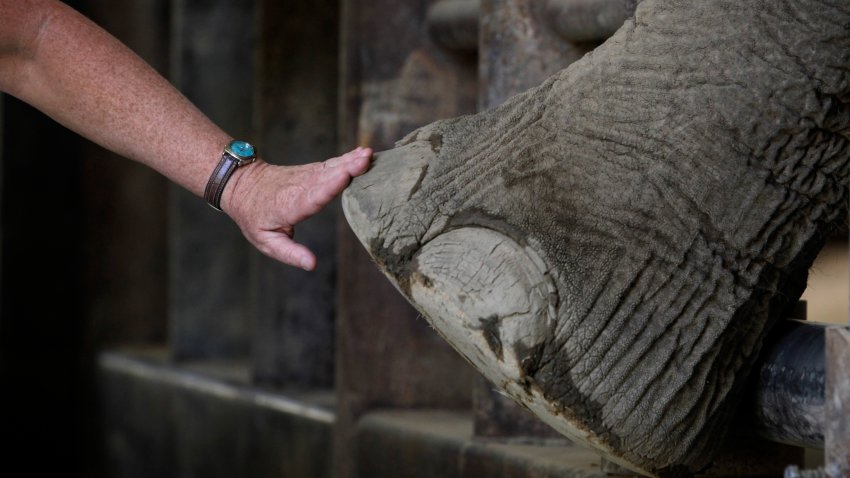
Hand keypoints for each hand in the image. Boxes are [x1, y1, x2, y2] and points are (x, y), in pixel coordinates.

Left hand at [222, 147, 372, 269]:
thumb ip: (290, 253)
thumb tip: (311, 264)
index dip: (329, 187)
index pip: (312, 196)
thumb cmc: (254, 217)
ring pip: (330, 167)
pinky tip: (362, 154)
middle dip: (347, 168)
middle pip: (326, 177)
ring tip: (368, 154)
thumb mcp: (266, 241)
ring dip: (351, 160)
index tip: (345, 176)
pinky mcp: (310, 170)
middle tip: (366, 159)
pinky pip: (331, 164)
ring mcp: (305, 176)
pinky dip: (347, 158)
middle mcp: (300, 187)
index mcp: (290, 206)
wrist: (241, 186)